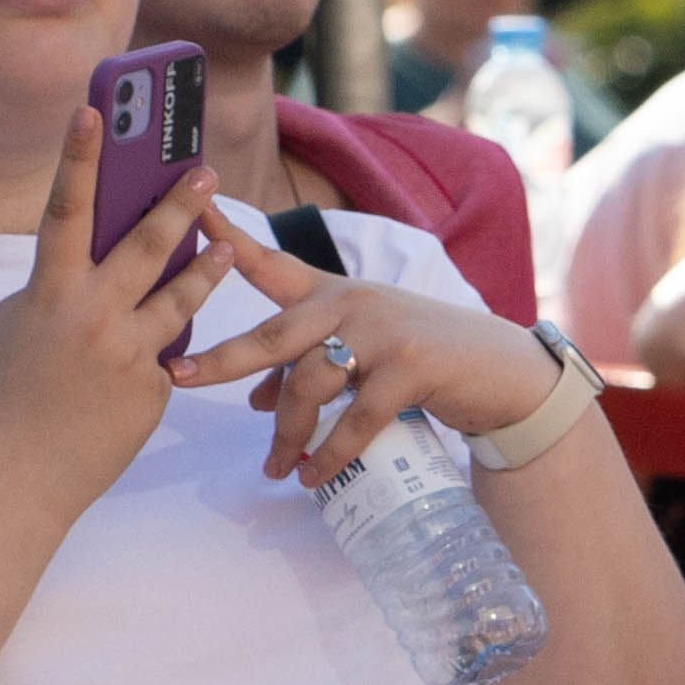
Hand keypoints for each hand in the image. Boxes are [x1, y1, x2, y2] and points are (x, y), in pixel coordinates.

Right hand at [0, 110, 225, 511]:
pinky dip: (163, 350)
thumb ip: (34, 301)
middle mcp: (94, 314)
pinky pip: (168, 356)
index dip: (78, 158)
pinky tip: (159, 354)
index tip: (93, 113)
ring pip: (180, 300)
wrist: (13, 476)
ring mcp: (130, 352)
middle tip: (205, 172)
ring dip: (205, 271)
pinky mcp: (155, 390)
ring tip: (228, 247)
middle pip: (146, 246)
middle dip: (178, 205)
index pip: (66, 210)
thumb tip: (62, 289)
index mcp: (48, 292)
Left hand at [174, 219, 563, 487]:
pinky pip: (355, 419)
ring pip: (310, 385)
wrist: (504, 373)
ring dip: (287, 434)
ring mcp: (381, 333)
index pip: (269, 262)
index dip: (226, 236)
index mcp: (333, 293)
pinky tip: (313, 476)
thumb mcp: (364, 354)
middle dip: (222, 359)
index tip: (188, 208)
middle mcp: (351, 304)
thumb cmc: (429, 360)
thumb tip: (257, 402)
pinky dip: (330, 453)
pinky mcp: (411, 368)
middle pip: (272, 335)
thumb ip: (308, 367)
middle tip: (179, 377)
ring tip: (277, 469)